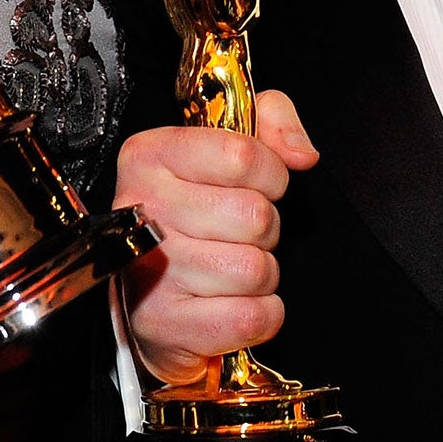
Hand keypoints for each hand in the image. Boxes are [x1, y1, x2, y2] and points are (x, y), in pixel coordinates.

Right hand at [113, 90, 318, 384]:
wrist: (156, 296)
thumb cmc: (197, 214)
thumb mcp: (230, 144)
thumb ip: (272, 120)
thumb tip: (302, 154)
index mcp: (151, 154)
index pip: (243, 156)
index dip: (270, 175)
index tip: (256, 187)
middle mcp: (140, 207)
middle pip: (254, 215)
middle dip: (265, 230)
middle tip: (239, 235)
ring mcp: (146, 267)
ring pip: (254, 269)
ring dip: (260, 275)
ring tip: (230, 269)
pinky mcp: (162, 321)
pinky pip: (251, 317)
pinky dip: (260, 314)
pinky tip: (232, 303)